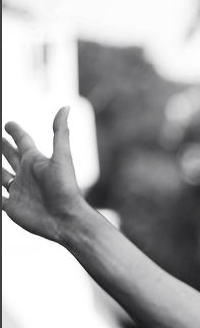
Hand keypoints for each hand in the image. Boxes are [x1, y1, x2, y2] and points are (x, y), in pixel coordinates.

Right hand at [2, 107, 88, 241]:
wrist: (66, 220)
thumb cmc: (66, 188)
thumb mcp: (62, 157)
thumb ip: (60, 132)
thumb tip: (66, 107)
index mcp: (36, 161)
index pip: (23, 141)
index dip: (15, 131)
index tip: (8, 124)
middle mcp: (26, 174)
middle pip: (9, 156)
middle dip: (2, 147)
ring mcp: (18, 190)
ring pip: (0, 175)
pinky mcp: (11, 206)